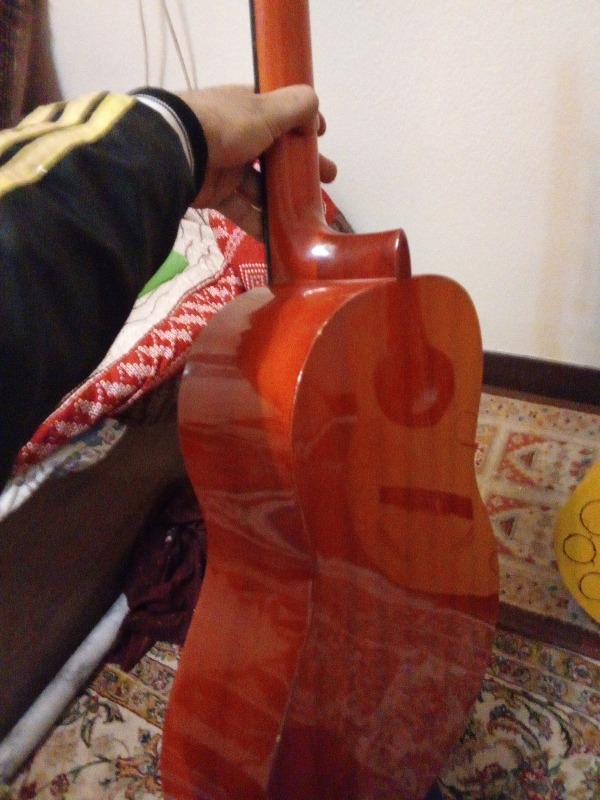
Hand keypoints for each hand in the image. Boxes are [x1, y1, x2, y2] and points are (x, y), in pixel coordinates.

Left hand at [178, 84, 336, 239]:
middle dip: (302, 168)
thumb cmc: (226, 125)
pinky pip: (243, 209)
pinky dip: (259, 223)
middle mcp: (239, 135)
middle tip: (328, 181)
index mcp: (249, 109)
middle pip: (276, 154)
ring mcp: (226, 165)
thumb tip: (316, 112)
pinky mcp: (215, 192)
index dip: (303, 124)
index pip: (281, 113)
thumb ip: (296, 107)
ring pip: (261, 185)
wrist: (176, 149)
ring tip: (308, 214)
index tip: (322, 136)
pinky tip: (280, 237)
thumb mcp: (266, 110)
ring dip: (283, 199)